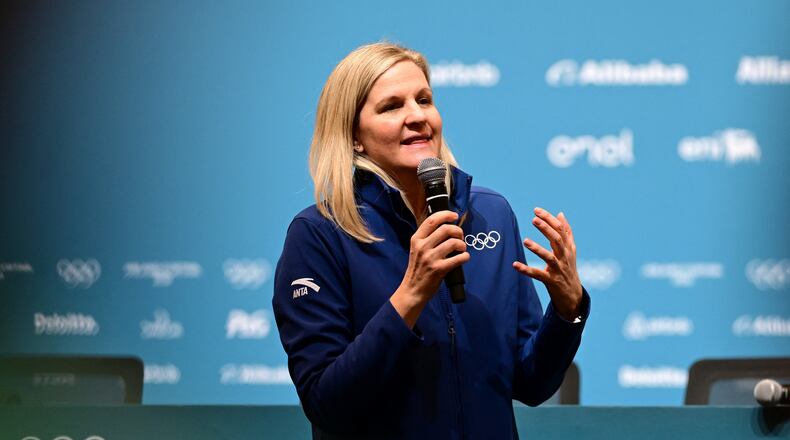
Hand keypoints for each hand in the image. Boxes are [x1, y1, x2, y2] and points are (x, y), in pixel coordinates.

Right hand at [391, 210, 469, 327]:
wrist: (413, 290)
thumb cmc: (418, 269)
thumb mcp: (417, 249)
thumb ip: (428, 238)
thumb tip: (447, 227)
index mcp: (416, 239)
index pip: (432, 220)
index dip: (446, 215)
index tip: (454, 215)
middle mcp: (422, 247)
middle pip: (446, 229)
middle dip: (458, 231)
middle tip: (460, 237)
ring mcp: (430, 258)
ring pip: (454, 243)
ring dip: (462, 245)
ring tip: (461, 249)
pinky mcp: (438, 269)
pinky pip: (458, 258)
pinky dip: (465, 257)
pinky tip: (464, 258)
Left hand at [512, 207, 582, 320]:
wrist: (573, 295)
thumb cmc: (568, 268)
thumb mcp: (569, 250)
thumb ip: (566, 232)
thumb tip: (560, 214)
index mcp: (567, 248)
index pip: (560, 230)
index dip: (549, 219)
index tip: (536, 210)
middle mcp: (564, 257)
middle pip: (557, 240)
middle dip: (546, 229)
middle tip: (534, 219)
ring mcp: (558, 269)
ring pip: (549, 257)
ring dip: (537, 249)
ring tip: (525, 241)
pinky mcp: (551, 281)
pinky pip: (538, 275)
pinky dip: (526, 270)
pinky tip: (515, 265)